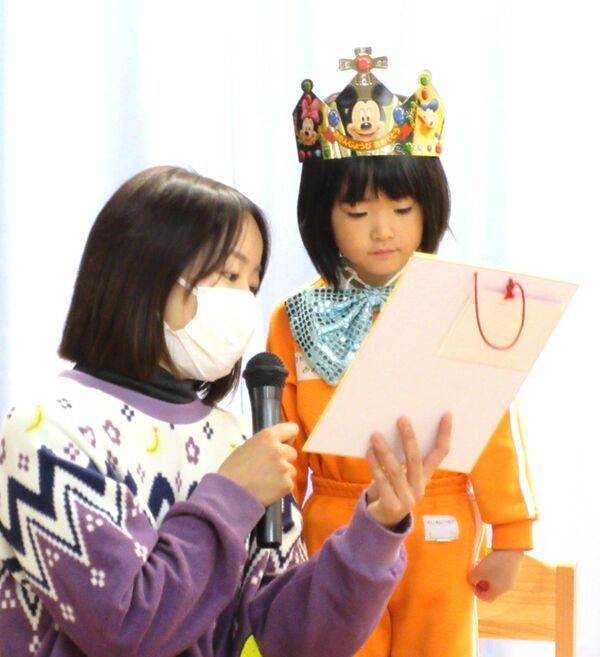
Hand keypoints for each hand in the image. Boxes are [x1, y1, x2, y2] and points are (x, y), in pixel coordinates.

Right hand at [218, 423, 297, 506]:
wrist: (229, 493)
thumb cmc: (234, 468)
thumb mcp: (248, 446)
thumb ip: (267, 443)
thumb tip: (282, 444)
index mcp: (268, 436)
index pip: (292, 429)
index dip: (288, 438)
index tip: (283, 444)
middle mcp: (279, 449)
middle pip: (292, 452)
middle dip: (284, 459)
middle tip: (268, 467)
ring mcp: (284, 467)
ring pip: (291, 469)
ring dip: (283, 474)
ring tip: (266, 480)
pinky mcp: (287, 484)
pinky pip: (289, 483)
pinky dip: (281, 487)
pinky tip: (267, 489)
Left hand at [365, 413, 450, 528]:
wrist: (382, 520)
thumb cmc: (391, 488)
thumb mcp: (400, 473)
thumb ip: (400, 457)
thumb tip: (391, 427)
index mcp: (425, 476)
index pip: (440, 454)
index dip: (444, 434)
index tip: (446, 414)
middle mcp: (419, 487)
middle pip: (416, 460)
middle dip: (409, 438)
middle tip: (401, 419)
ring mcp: (407, 499)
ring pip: (396, 471)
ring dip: (385, 451)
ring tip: (375, 435)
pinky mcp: (392, 506)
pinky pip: (383, 484)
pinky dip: (375, 467)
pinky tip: (369, 453)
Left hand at [468, 549, 523, 601]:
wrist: (511, 549)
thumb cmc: (494, 563)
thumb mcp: (478, 571)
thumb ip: (472, 579)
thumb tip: (472, 580)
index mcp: (499, 590)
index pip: (488, 598)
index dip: (478, 593)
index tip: (473, 583)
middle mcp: (506, 586)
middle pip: (491, 588)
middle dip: (481, 580)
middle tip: (475, 572)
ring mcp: (510, 578)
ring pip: (494, 579)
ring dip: (485, 573)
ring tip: (479, 563)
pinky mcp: (511, 569)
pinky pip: (499, 572)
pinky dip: (492, 568)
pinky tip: (487, 559)